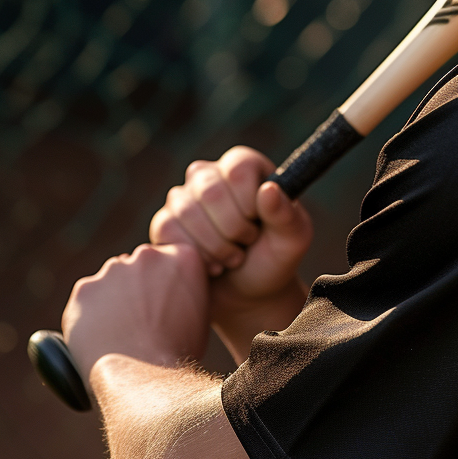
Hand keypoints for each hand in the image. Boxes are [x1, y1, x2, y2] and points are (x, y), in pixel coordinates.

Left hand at [62, 242, 208, 382]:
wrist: (145, 377)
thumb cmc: (177, 353)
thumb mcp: (199, 313)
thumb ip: (186, 291)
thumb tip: (174, 295)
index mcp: (183, 257)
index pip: (171, 259)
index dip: (165, 282)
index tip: (161, 302)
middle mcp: (149, 255)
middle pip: (139, 265)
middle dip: (138, 286)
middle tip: (139, 319)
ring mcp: (114, 269)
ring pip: (111, 280)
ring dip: (113, 298)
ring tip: (119, 332)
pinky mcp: (85, 288)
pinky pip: (86, 299)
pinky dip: (89, 315)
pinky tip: (100, 336)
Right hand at [148, 147, 312, 342]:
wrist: (248, 292)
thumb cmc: (274, 257)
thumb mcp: (292, 238)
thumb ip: (286, 213)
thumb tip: (269, 189)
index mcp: (245, 166)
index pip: (239, 169)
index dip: (249, 203)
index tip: (259, 224)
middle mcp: (210, 173)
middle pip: (211, 190)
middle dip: (233, 230)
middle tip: (246, 244)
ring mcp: (183, 197)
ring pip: (186, 211)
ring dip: (215, 246)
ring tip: (233, 258)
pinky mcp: (165, 222)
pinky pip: (167, 230)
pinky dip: (194, 255)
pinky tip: (212, 266)